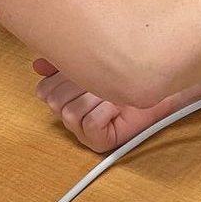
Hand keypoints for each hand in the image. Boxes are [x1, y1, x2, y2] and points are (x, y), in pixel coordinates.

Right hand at [32, 58, 175, 152]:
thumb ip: (63, 60)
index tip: (86, 68)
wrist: (160, 79)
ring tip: (112, 93)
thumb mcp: (91, 58)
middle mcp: (72, 115)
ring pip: (71, 112)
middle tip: (103, 80)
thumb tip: (40, 64)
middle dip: (82, 84)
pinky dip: (106, 111)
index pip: (44, 89)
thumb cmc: (129, 69)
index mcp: (66, 95)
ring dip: (96, 96)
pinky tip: (117, 108)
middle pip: (55, 100)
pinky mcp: (100, 143)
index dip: (63, 76)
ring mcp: (85, 131)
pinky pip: (91, 124)